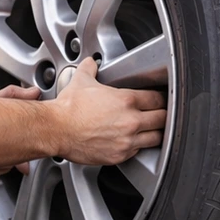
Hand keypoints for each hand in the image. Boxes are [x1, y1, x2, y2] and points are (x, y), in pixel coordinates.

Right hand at [52, 57, 166, 165]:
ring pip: (155, 138)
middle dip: (162, 116)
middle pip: (162, 119)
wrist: (57, 129)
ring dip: (155, 133)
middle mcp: (131, 122)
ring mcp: (126, 141)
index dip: (160, 98)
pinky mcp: (119, 156)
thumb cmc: (69, 108)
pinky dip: (138, 147)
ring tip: (152, 130)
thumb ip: (90, 69)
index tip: (159, 99)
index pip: (158, 99)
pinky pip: (138, 152)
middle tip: (159, 114)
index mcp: (127, 101)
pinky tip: (132, 141)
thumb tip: (91, 63)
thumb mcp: (82, 81)